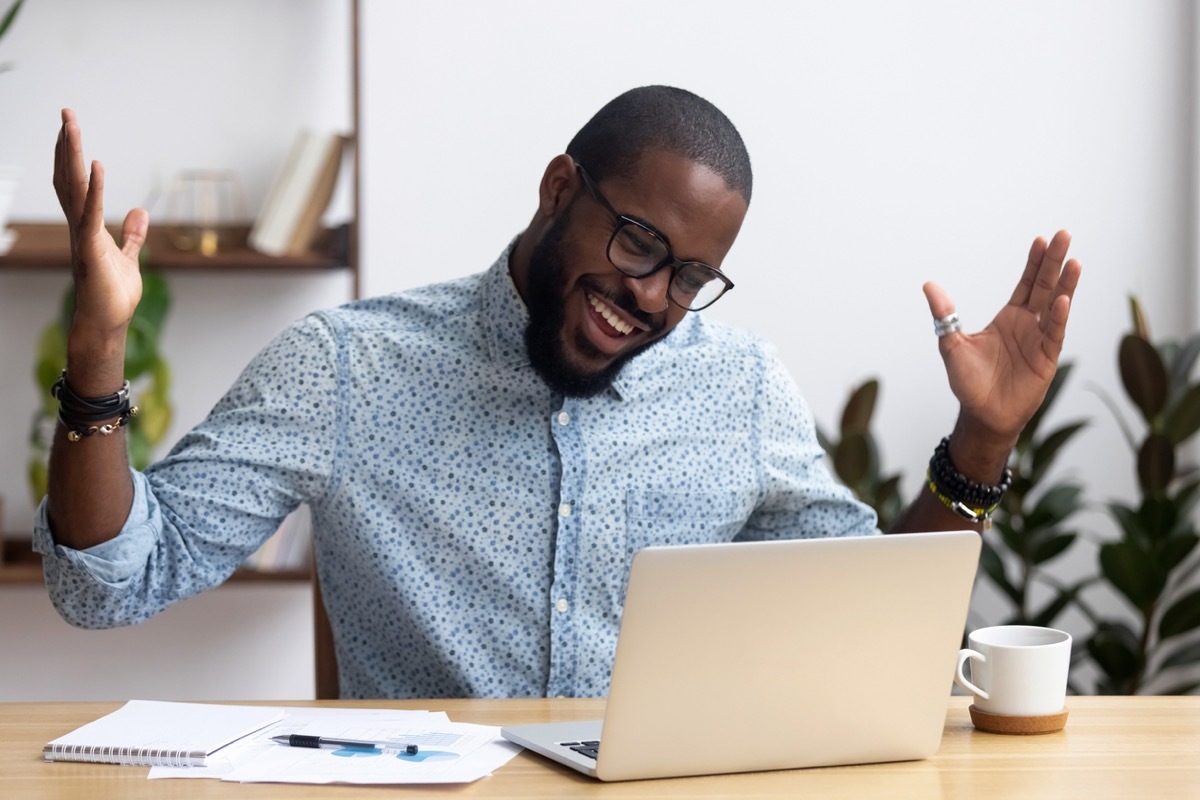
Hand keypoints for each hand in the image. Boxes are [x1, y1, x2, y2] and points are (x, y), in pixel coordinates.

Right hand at [53, 108, 147, 345]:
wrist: (106, 324)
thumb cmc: (113, 296)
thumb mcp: (129, 259)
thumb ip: (132, 235)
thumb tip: (140, 212)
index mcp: (87, 227)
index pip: (74, 184)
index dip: (70, 157)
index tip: (69, 130)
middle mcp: (79, 227)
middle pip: (68, 178)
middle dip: (66, 145)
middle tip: (66, 113)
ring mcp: (82, 237)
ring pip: (74, 189)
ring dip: (72, 156)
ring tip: (70, 125)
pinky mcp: (92, 249)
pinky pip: (91, 213)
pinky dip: (94, 189)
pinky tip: (96, 165)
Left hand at [923, 230, 1081, 450]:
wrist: (982, 415)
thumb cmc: (969, 383)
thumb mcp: (951, 344)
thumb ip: (945, 315)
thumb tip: (929, 285)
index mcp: (1009, 318)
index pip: (1025, 284)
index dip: (1034, 262)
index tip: (1041, 240)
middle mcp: (1028, 325)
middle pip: (1044, 287)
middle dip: (1054, 262)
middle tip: (1064, 235)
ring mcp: (1040, 340)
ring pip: (1056, 306)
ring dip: (1065, 284)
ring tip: (1075, 261)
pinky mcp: (1046, 359)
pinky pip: (1054, 333)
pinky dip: (1059, 317)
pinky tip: (1063, 299)